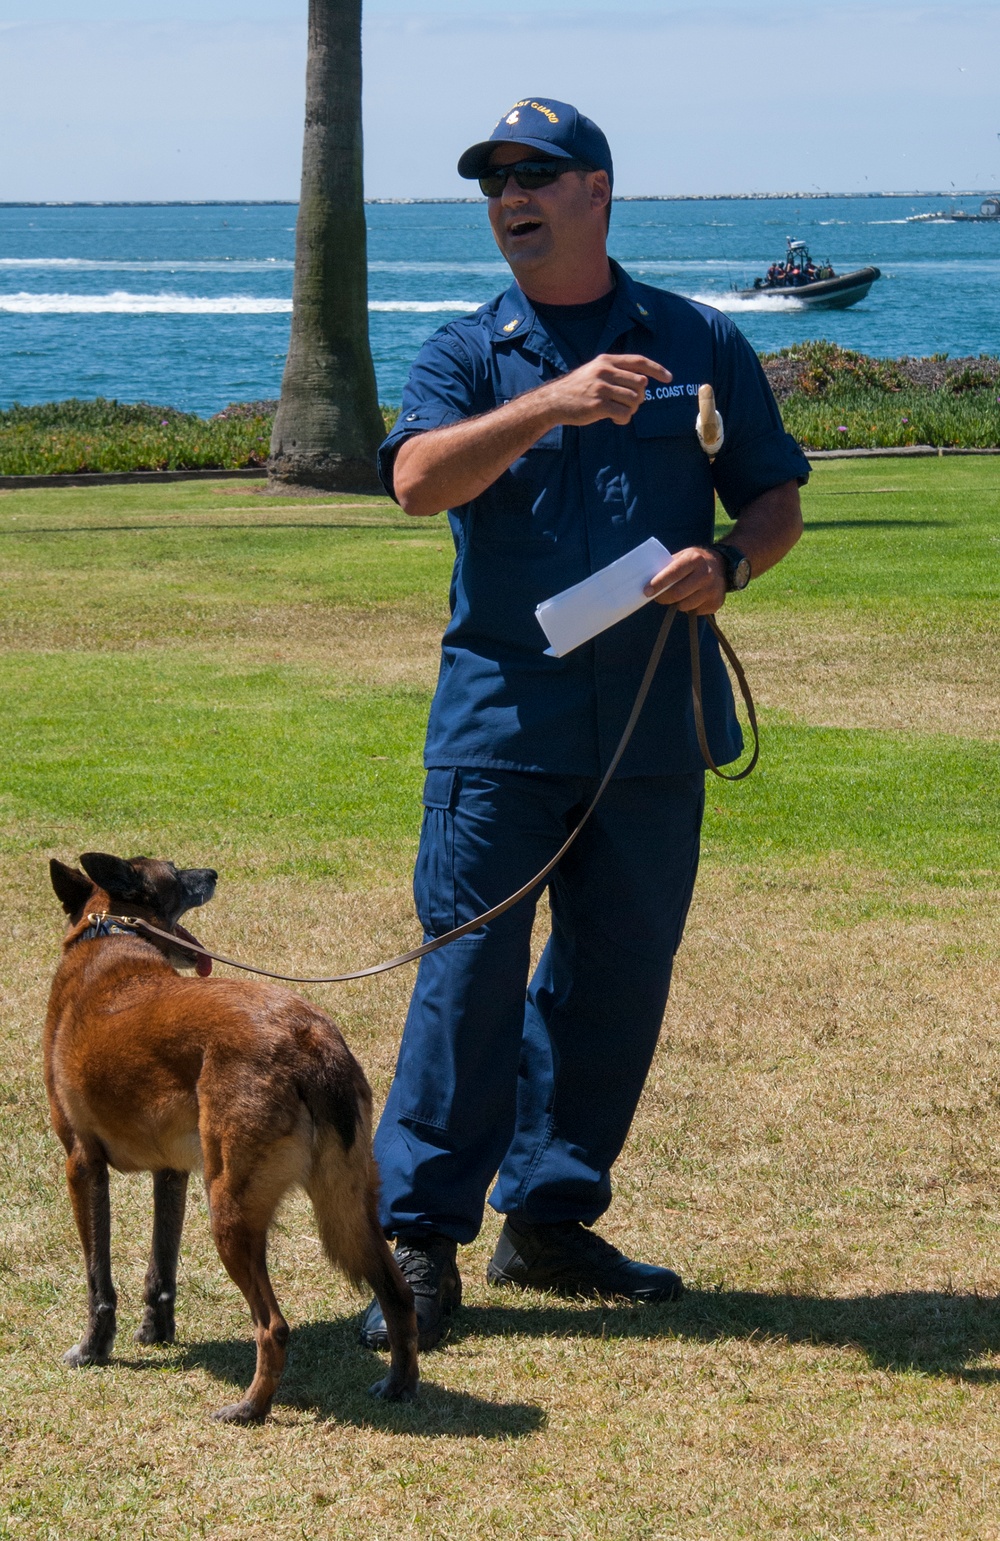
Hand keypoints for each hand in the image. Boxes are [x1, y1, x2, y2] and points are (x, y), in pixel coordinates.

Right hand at [539, 354, 670, 426]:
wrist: (554, 401)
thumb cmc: (578, 388)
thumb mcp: (595, 371)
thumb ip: (617, 372)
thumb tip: (643, 382)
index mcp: (606, 361)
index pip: (639, 362)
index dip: (657, 369)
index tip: (669, 378)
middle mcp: (605, 371)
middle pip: (640, 383)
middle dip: (640, 397)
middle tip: (629, 404)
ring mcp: (601, 388)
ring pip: (634, 400)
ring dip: (632, 410)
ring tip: (620, 412)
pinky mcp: (598, 405)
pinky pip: (624, 413)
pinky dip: (624, 418)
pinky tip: (616, 419)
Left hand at [644, 547, 725, 614]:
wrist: (722, 566)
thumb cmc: (695, 561)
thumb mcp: (683, 556)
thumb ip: (668, 567)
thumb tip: (647, 580)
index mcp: (694, 559)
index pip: (673, 573)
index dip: (658, 584)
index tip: (647, 591)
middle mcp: (706, 574)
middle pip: (677, 594)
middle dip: (663, 598)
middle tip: (658, 597)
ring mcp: (712, 590)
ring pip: (685, 606)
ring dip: (677, 603)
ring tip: (680, 594)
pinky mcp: (716, 603)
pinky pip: (695, 611)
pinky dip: (690, 607)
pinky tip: (694, 597)